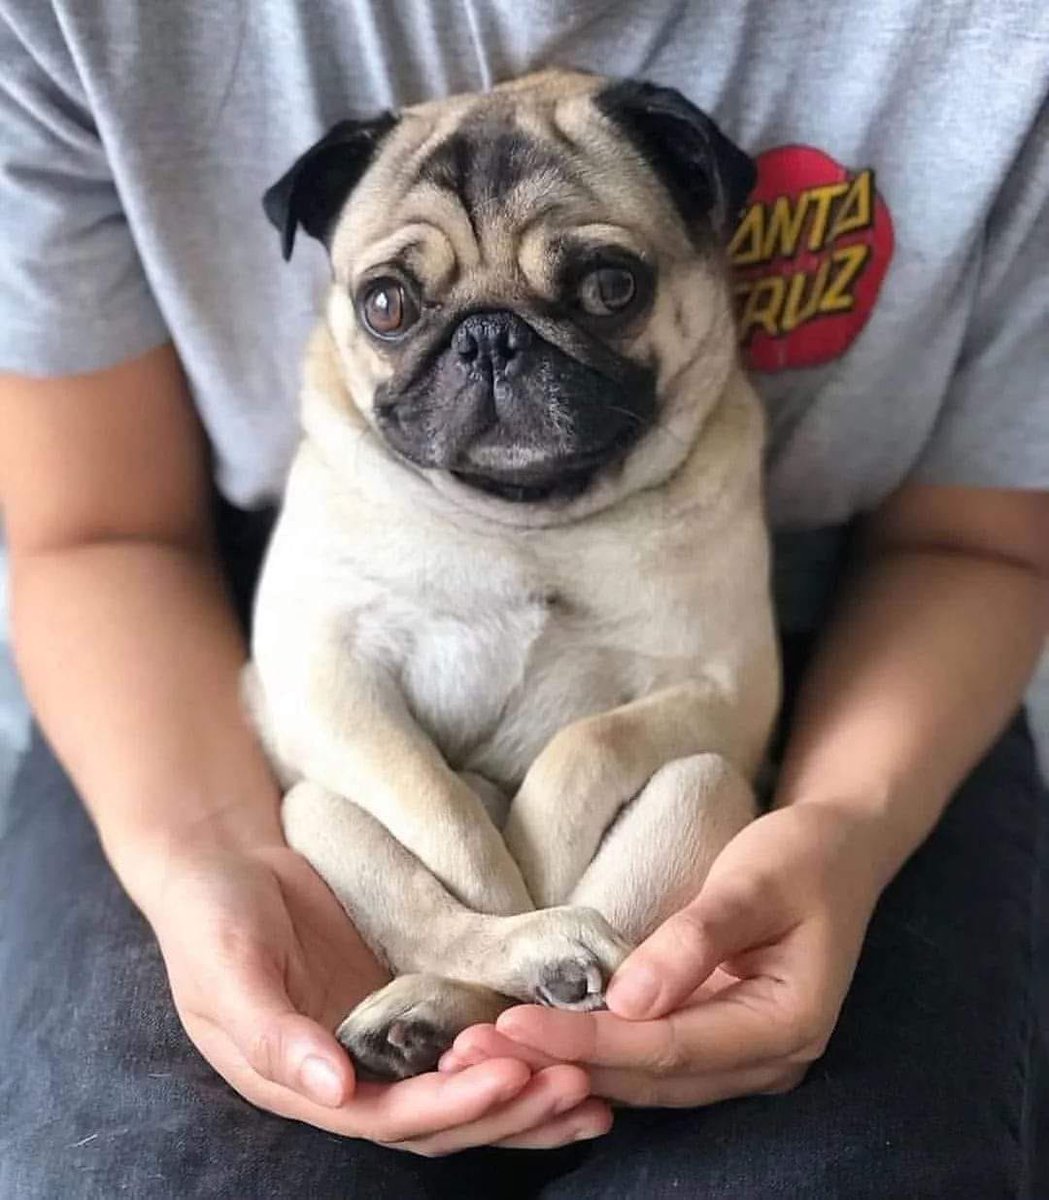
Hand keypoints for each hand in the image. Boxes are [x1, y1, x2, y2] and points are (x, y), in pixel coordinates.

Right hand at [139, 836, 609, 1152]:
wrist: (226, 859)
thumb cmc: (211, 916)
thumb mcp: (226, 969)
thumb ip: (272, 1032)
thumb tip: (333, 1088)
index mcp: (303, 1082)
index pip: (389, 1116)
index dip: (452, 1104)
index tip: (512, 1078)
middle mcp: (350, 1074)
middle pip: (440, 1115)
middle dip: (508, 1107)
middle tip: (578, 1085)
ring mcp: (383, 1036)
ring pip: (462, 1083)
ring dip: (524, 1093)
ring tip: (593, 1088)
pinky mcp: (408, 995)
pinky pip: (467, 1030)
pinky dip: (511, 1044)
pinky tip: (564, 1040)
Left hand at [440, 803, 886, 1106]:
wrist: (839, 851)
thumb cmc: (802, 857)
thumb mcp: (755, 881)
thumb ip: (696, 939)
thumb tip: (628, 1002)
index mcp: (787, 1026)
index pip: (671, 1049)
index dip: (591, 1041)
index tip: (515, 1024)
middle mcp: (768, 1062)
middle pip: (651, 1078)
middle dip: (562, 1064)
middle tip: (475, 1049)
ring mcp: (746, 1058)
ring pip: (647, 1080)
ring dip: (570, 1065)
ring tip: (489, 1050)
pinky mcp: (721, 1040)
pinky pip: (652, 1062)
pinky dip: (596, 1054)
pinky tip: (541, 1042)